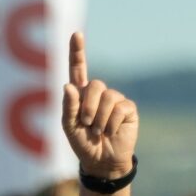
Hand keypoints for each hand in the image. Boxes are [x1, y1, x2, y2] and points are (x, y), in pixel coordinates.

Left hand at [61, 34, 137, 181]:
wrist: (102, 161)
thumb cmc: (83, 144)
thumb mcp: (69, 128)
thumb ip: (67, 108)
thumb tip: (68, 86)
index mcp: (81, 94)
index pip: (78, 69)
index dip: (77, 52)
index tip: (76, 35)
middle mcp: (99, 93)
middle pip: (95, 85)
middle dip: (88, 107)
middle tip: (87, 123)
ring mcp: (115, 99)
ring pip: (108, 97)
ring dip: (100, 118)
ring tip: (98, 131)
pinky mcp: (128, 109)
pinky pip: (120, 109)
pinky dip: (112, 123)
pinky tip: (111, 132)